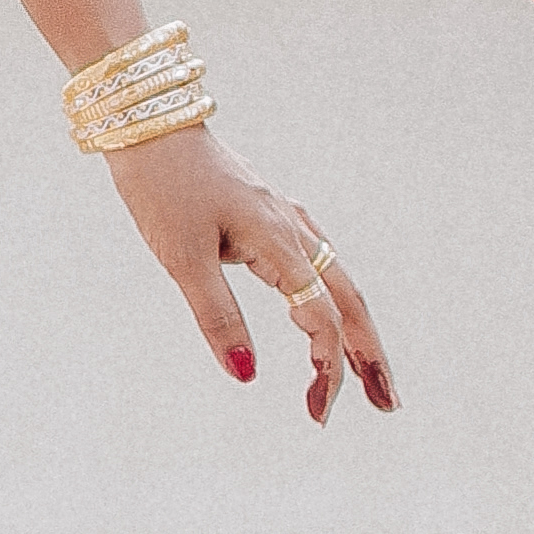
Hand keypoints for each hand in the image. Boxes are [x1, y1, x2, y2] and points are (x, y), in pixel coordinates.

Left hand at [111, 128, 392, 426]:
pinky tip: (325, 308)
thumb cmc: (161, 187)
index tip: (317, 412)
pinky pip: (317, 259)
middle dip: (371, 354)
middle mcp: (292, 228)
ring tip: (369, 371)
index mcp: (278, 242)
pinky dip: (331, 295)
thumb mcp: (182, 258)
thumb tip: (245, 375)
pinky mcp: (267, 211)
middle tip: (387, 404)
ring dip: (357, 327)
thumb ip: (217, 316)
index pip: (321, 319)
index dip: (327, 369)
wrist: (146, 121)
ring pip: (337, 279)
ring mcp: (284, 217)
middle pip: (350, 300)